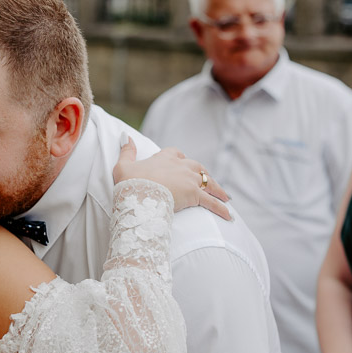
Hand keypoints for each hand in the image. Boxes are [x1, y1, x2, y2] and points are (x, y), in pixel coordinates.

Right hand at [113, 139, 230, 220]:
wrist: (138, 195)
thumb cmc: (129, 182)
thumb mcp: (123, 165)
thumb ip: (127, 150)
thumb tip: (126, 136)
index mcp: (165, 157)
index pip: (177, 154)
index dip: (181, 159)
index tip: (182, 163)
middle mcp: (181, 165)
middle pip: (197, 167)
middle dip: (203, 174)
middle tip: (209, 182)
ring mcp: (189, 179)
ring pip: (208, 182)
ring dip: (217, 189)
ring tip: (224, 197)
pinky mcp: (195, 195)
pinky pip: (212, 202)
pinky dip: (221, 208)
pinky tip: (228, 216)